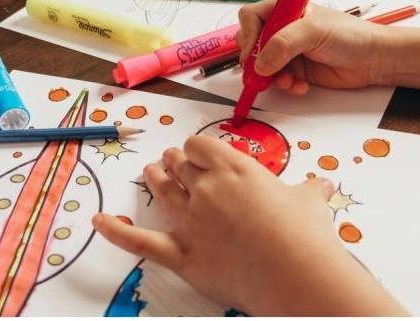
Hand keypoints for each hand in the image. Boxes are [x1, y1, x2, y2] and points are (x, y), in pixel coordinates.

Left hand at [93, 135, 405, 315]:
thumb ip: (309, 190)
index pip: (200, 145)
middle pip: (180, 164)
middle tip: (176, 162)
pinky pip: (141, 242)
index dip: (197, 149)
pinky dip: (116, 233)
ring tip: (151, 172)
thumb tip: (322, 185)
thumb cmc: (306, 235)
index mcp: (235, 168)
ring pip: (161, 190)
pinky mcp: (183, 255)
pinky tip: (98, 223)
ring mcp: (191, 221)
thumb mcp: (310, 202)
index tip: (201, 154)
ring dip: (154, 178)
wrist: (299, 274)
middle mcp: (207, 188)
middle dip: (177, 161)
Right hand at [235, 0, 391, 94]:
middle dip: (256, 61)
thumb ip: (283, 44)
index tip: (253, 52)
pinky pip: (278, 80)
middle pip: (252, 44)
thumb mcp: (314, 31)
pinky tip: (301, 85)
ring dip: (272, 77)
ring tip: (288, 81)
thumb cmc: (350, 35)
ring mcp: (290, 51)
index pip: (252, 17)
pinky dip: (286, 86)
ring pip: (263, 66)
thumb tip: (260, 63)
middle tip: (263, 72)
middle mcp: (285, 29)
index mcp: (287, 10)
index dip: (248, 34)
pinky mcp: (297, 70)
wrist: (373, 60)